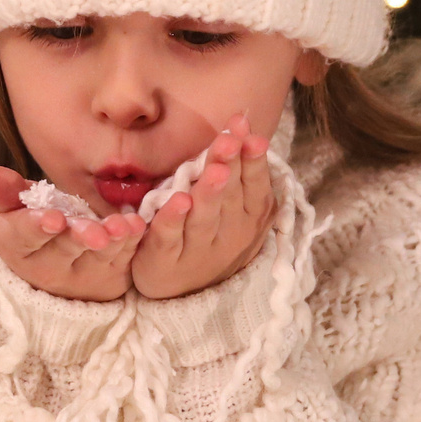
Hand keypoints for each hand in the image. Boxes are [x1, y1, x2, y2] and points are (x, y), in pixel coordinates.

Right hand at [0, 164, 146, 301]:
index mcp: (15, 247)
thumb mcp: (11, 209)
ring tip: (120, 227)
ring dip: (110, 241)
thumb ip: (3, 190)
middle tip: (94, 232)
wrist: (55, 263)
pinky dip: (130, 242)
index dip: (37, 228)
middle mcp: (45, 268)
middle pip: (63, 252)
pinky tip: (136, 226)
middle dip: (78, 238)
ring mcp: (80, 277)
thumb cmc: (30, 225)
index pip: (23, 238)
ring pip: (96, 258)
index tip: (53, 218)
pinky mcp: (109, 277)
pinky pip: (122, 259)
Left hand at [129, 110, 273, 300]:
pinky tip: (177, 201)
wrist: (182, 292)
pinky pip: (170, 238)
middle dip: (230, 166)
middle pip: (229, 197)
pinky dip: (174, 220)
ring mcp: (199, 251)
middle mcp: (230, 236)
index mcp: (250, 219)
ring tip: (215, 170)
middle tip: (230, 140)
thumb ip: (240, 174)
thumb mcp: (233, 208)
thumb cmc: (210, 235)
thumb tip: (245, 129)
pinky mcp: (165, 260)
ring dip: (209, 193)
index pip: (255, 186)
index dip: (252, 160)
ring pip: (204, 218)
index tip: (251, 134)